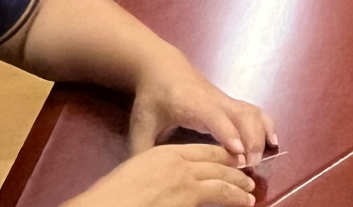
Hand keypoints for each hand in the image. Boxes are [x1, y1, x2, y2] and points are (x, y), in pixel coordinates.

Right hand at [64, 144, 254, 206]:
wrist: (103, 206)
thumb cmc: (112, 195)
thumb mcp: (138, 172)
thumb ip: (159, 173)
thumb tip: (170, 184)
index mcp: (165, 154)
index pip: (202, 152)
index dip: (221, 157)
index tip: (233, 162)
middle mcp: (178, 164)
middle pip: (216, 165)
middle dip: (235, 173)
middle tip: (248, 182)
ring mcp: (184, 182)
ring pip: (221, 183)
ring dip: (238, 190)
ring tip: (249, 197)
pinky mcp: (187, 199)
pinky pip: (214, 199)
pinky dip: (229, 201)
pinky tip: (238, 204)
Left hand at [126, 56, 275, 166]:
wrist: (162, 69)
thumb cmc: (152, 97)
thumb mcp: (141, 124)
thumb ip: (142, 151)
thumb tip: (142, 178)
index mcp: (192, 103)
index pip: (214, 116)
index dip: (227, 133)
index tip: (237, 153)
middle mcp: (214, 100)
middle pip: (241, 114)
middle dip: (250, 139)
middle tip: (250, 167)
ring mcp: (225, 100)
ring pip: (251, 112)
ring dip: (260, 134)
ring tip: (261, 159)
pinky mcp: (230, 102)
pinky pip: (254, 111)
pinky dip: (266, 124)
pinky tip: (273, 141)